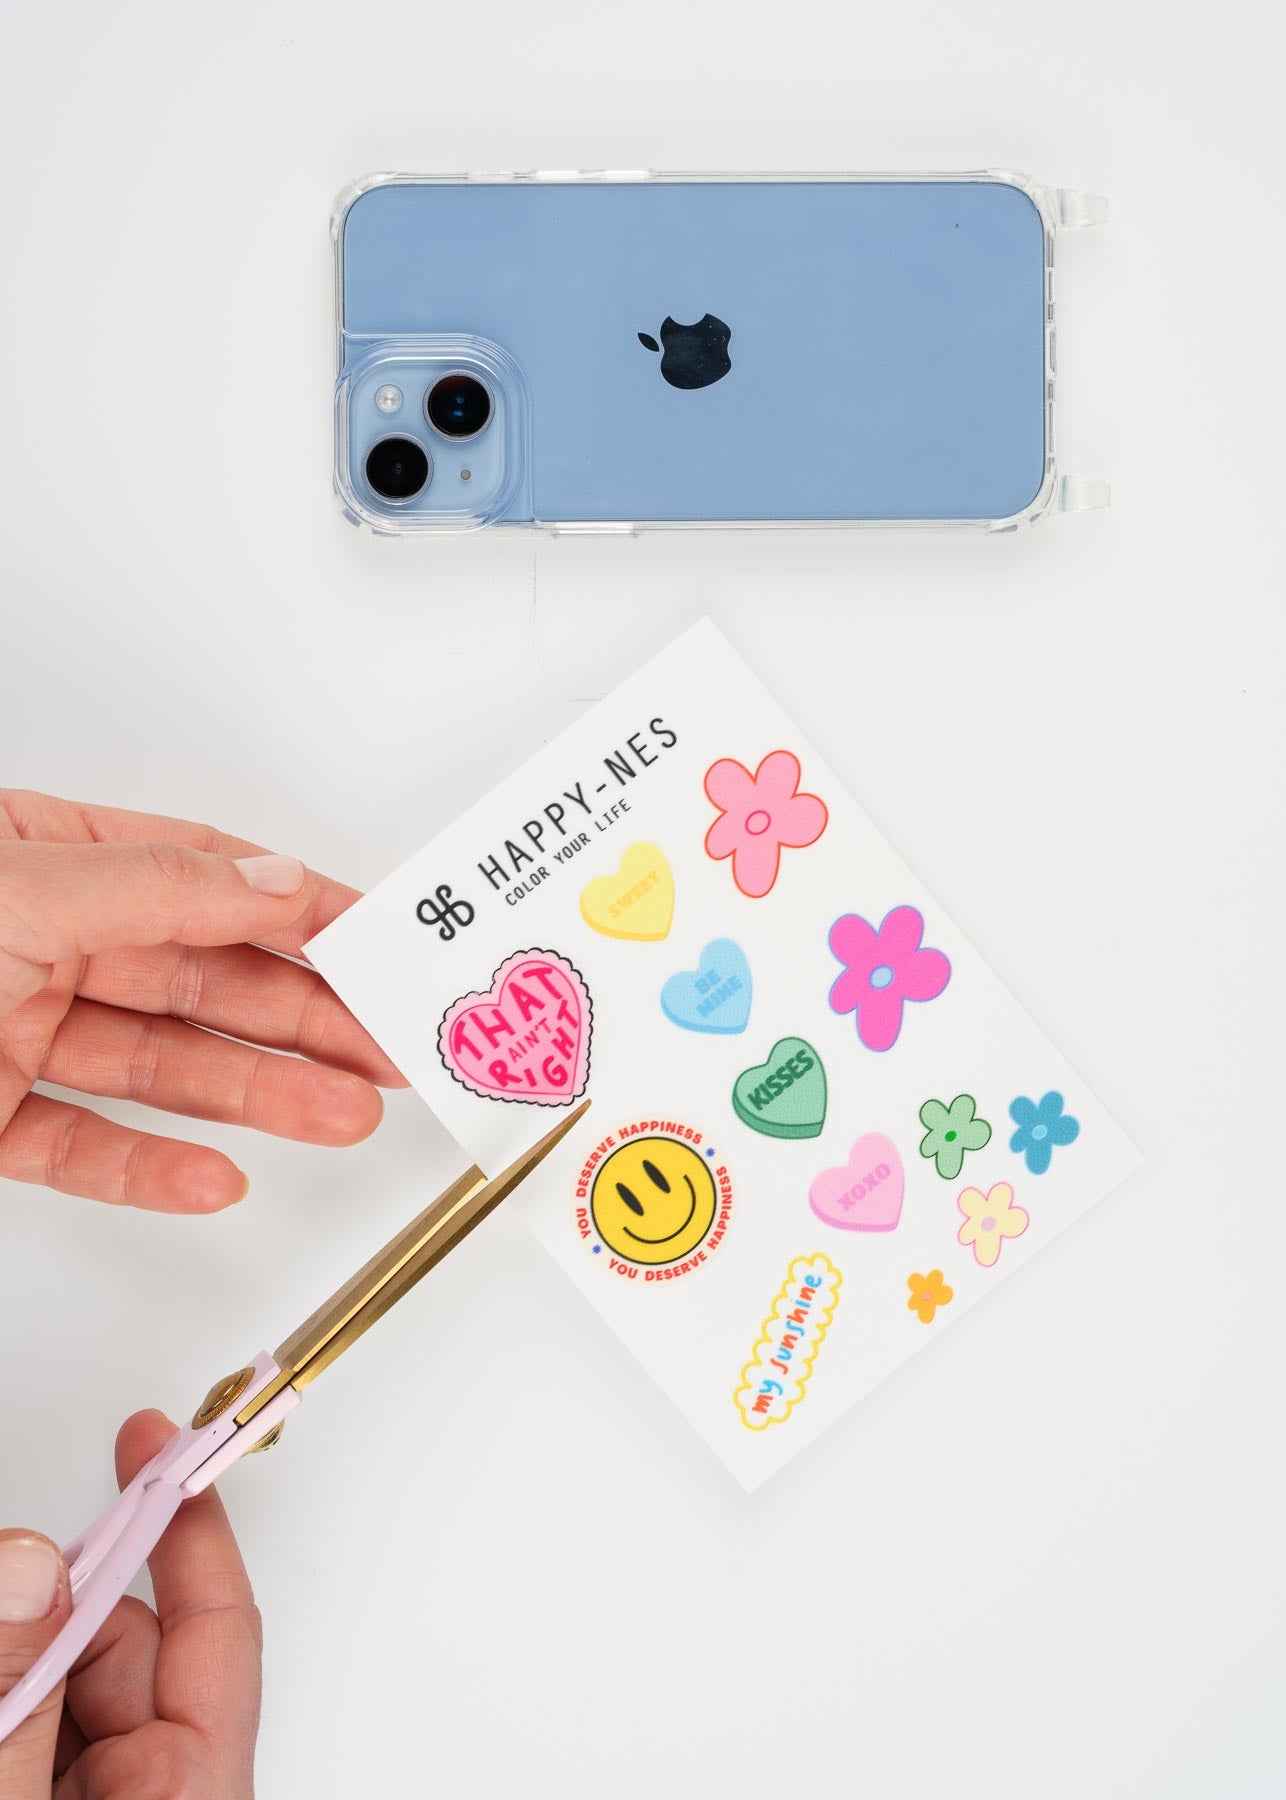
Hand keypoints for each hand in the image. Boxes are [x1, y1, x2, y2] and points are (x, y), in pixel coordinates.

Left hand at [0, 788, 403, 1211]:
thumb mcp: (18, 890)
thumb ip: (152, 885)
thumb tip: (273, 881)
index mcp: (40, 857)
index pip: (199, 873)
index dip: (297, 908)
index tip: (379, 942)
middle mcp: (33, 939)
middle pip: (198, 980)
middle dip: (303, 1018)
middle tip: (384, 1047)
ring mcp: (9, 1031)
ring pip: (156, 1067)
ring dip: (255, 1096)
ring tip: (341, 1116)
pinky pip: (82, 1148)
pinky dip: (151, 1169)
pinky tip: (215, 1177)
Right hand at [0, 1411, 260, 1797]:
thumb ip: (19, 1701)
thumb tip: (29, 1573)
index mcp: (192, 1797)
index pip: (216, 1623)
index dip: (186, 1522)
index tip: (155, 1443)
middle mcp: (163, 1797)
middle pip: (125, 1646)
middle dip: (59, 1601)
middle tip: (7, 1572)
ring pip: (68, 1687)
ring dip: (17, 1663)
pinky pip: (39, 1731)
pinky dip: (6, 1708)